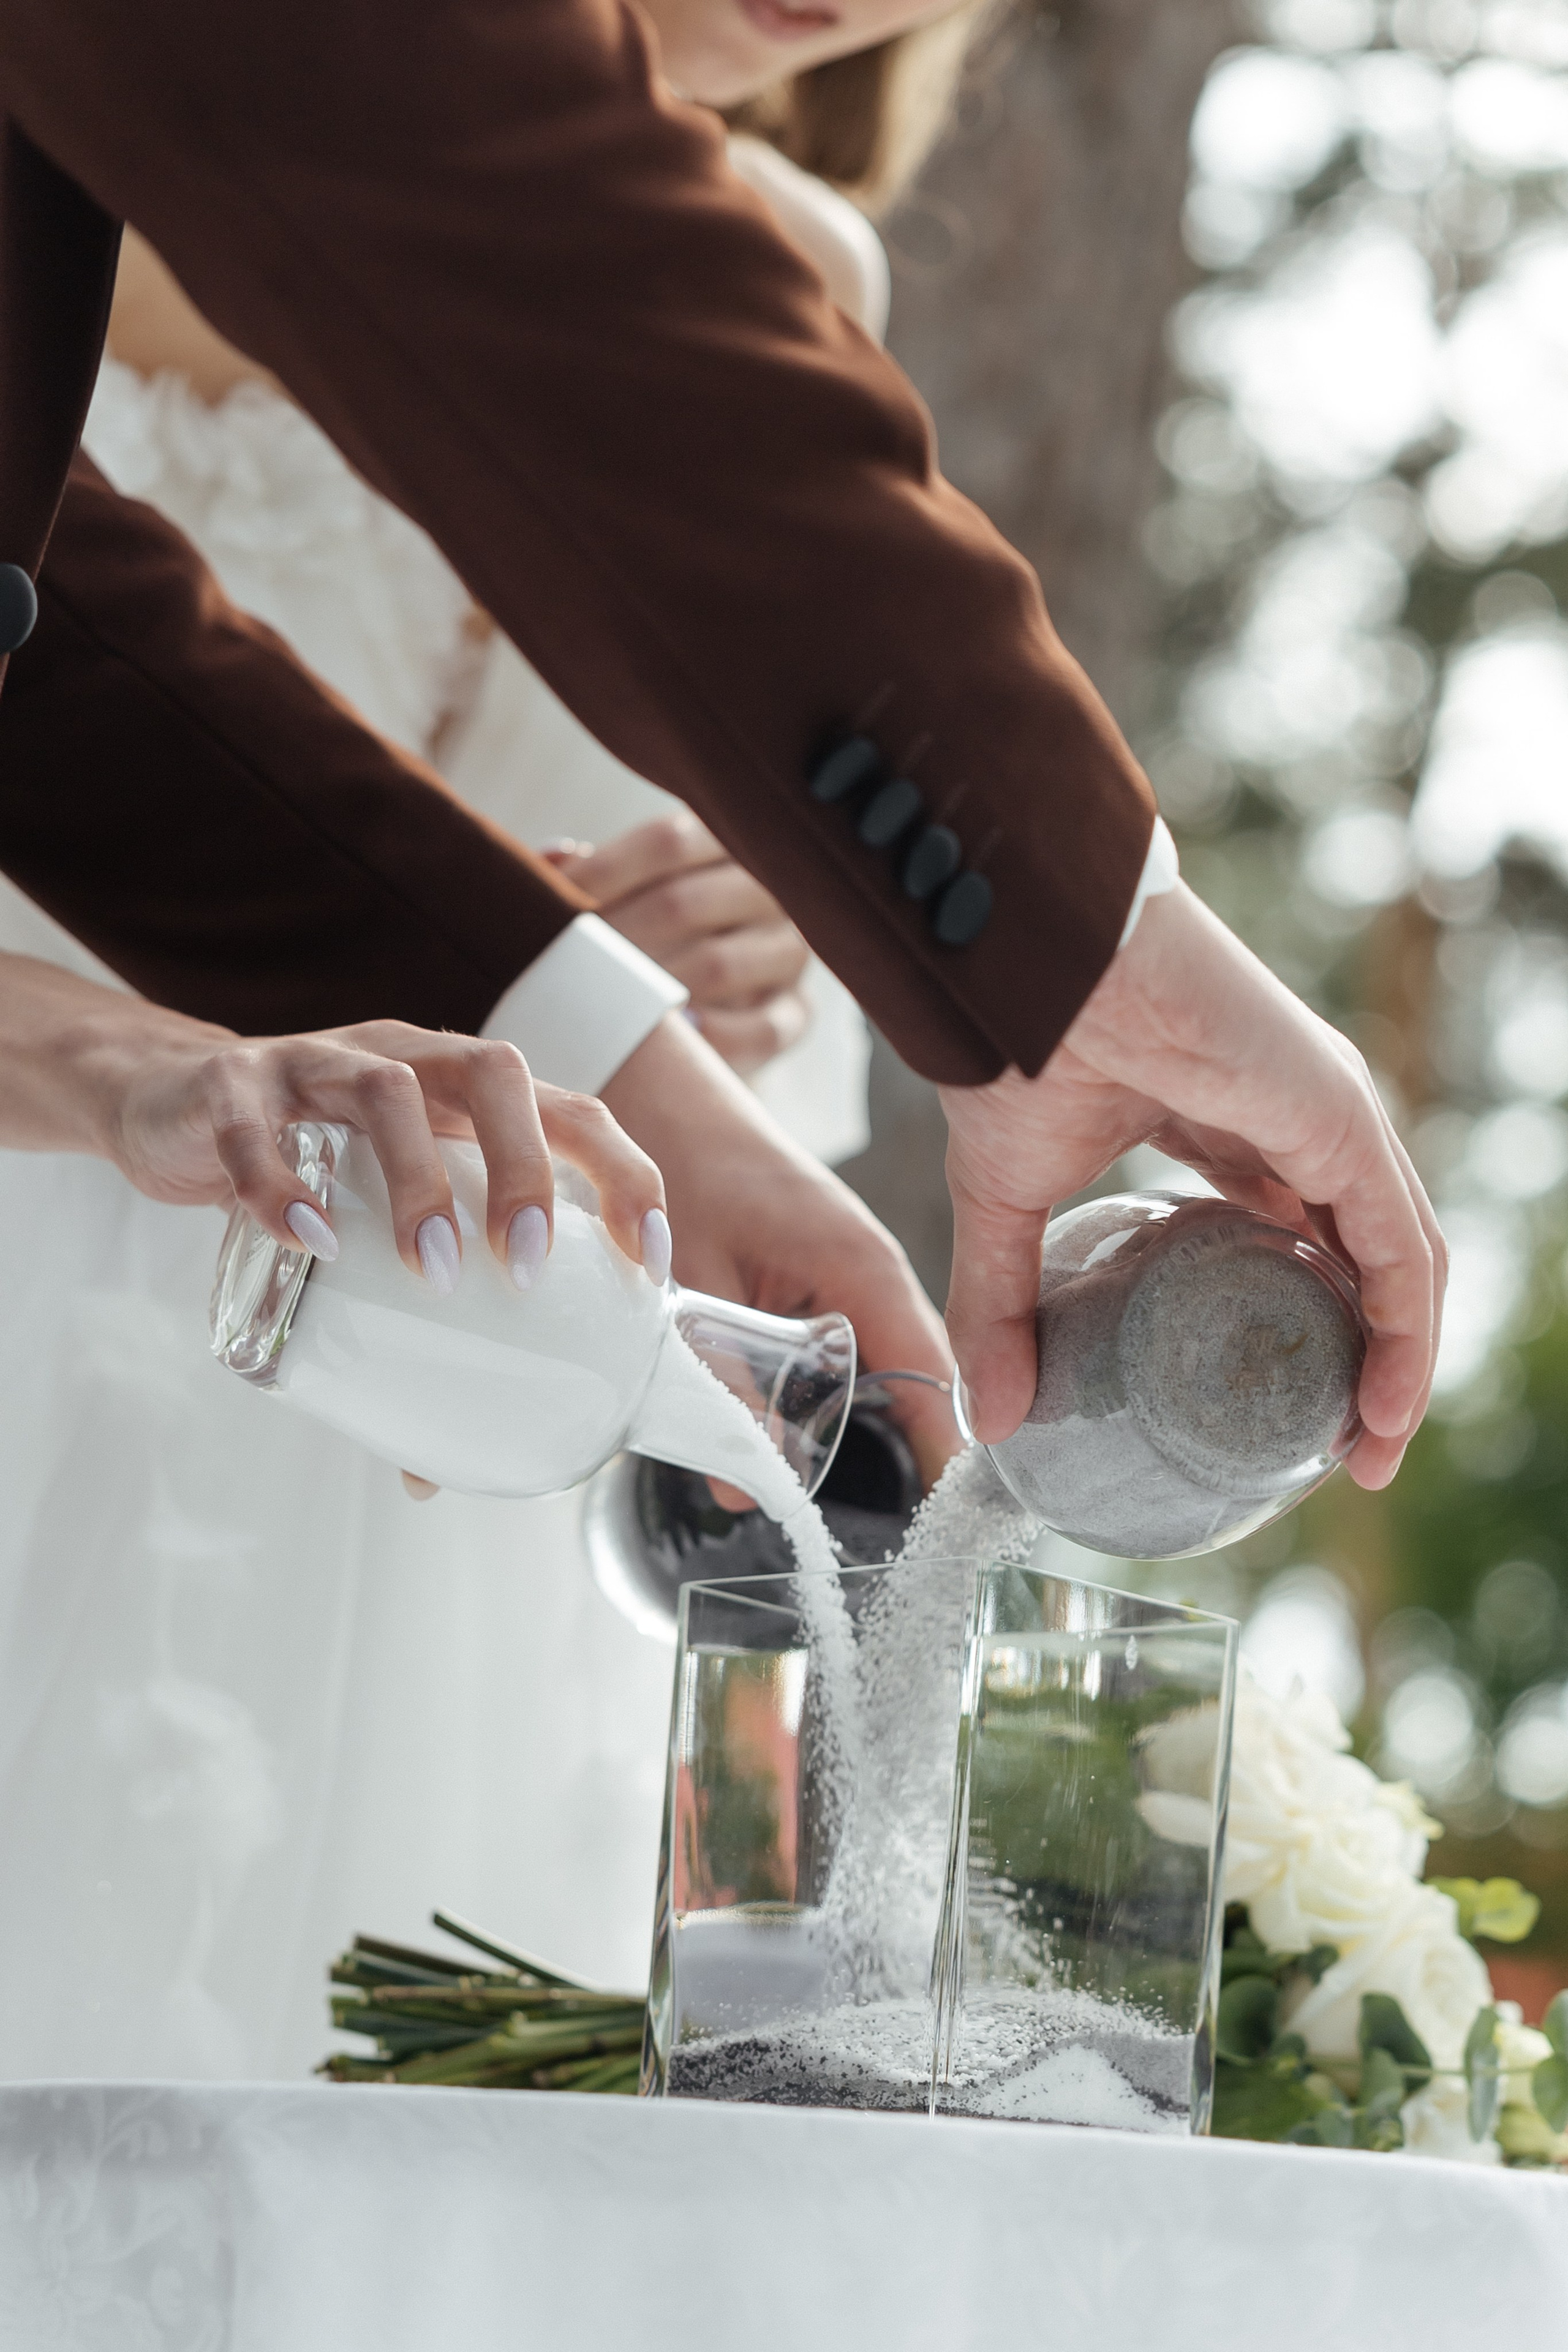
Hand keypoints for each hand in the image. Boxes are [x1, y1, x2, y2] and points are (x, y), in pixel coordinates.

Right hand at [90, 1002, 664, 1283]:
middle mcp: (407, 1060)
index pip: (573, 1112)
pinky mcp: (230, 1085)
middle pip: (495, 1075)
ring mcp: (317, 1062)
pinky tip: (307, 1239)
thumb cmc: (308, 1170)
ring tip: (428, 1269)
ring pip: (387, 1088)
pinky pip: (256, 1123)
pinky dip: (283, 1181)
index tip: (645, 1263)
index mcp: (464, 1096)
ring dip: (418, 1179)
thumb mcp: (375, 1226)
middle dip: (526, 1169)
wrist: (172, 1108)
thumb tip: (431, 1473)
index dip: (624, 1176)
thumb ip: (407, 1329)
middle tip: (522, 1267)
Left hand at [548, 811, 811, 1073]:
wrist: (715, 1003)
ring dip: (651, 992)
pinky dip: (712, 1038)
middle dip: (612, 939)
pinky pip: (760, 1029)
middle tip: (558, 968)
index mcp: (730, 843)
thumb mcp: (631, 891)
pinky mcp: (797, 1014)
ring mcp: (789, 954)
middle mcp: (771, 891)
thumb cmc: (656, 933)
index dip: (602, 871)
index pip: (667, 841)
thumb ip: (594, 875)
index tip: (545, 903)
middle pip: (684, 903)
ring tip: (598, 1007)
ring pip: (720, 966)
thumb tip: (553, 859)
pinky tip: (675, 1041)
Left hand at [603, 1013, 958, 1486]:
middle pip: (923, 1386)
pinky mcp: (832, 1275)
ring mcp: (860, 1273)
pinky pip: (859, 1349)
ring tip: (872, 1510)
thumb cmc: (681, 1165)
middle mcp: (879, 1272)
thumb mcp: (695, 1287)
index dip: (949, 1458)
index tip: (951, 1532)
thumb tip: (742, 1487)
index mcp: (865, 1269)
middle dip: (913, 1458)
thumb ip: (721, 1384)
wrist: (662, 1094)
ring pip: (890, 1372)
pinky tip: (816, 1439)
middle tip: (900, 1541)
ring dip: (877, 1430)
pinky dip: (846, 1395)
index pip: (939, 1382)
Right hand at [940, 884, 1444, 1491]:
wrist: (1025, 968)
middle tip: (1339, 1449)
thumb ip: (1005, 1305)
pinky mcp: (1341, 1116)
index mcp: (1234, 1124)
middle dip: (1364, 1357)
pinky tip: (1387, 1404)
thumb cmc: (1017, 1048)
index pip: (1300, 1233)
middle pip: (1362, 1255)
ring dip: (1400, 1362)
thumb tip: (993, 1418)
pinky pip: (1401, 1245)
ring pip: (1399, 1258)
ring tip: (1370, 1449)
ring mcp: (1329, 1115)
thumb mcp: (1008, 1204)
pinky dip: (1407, 1331)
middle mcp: (1300, 1120)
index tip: (1287, 1410)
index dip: (1305, 1321)